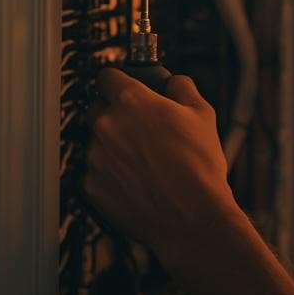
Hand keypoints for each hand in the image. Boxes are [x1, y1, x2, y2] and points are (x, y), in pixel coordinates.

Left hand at [83, 68, 237, 256]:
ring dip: (112, 148)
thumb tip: (173, 82)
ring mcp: (95, 157)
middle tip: (139, 130)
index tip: (123, 88)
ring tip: (142, 164)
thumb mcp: (203, 114)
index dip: (118, 81)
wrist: (192, 218)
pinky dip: (109, 176)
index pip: (107, 77)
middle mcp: (106, 125)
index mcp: (131, 101)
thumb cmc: (200, 166)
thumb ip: (182, 87)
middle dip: (114, 116)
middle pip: (97, 110)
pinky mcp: (91, 186)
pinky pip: (95, 173)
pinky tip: (135, 183)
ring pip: (96, 143)